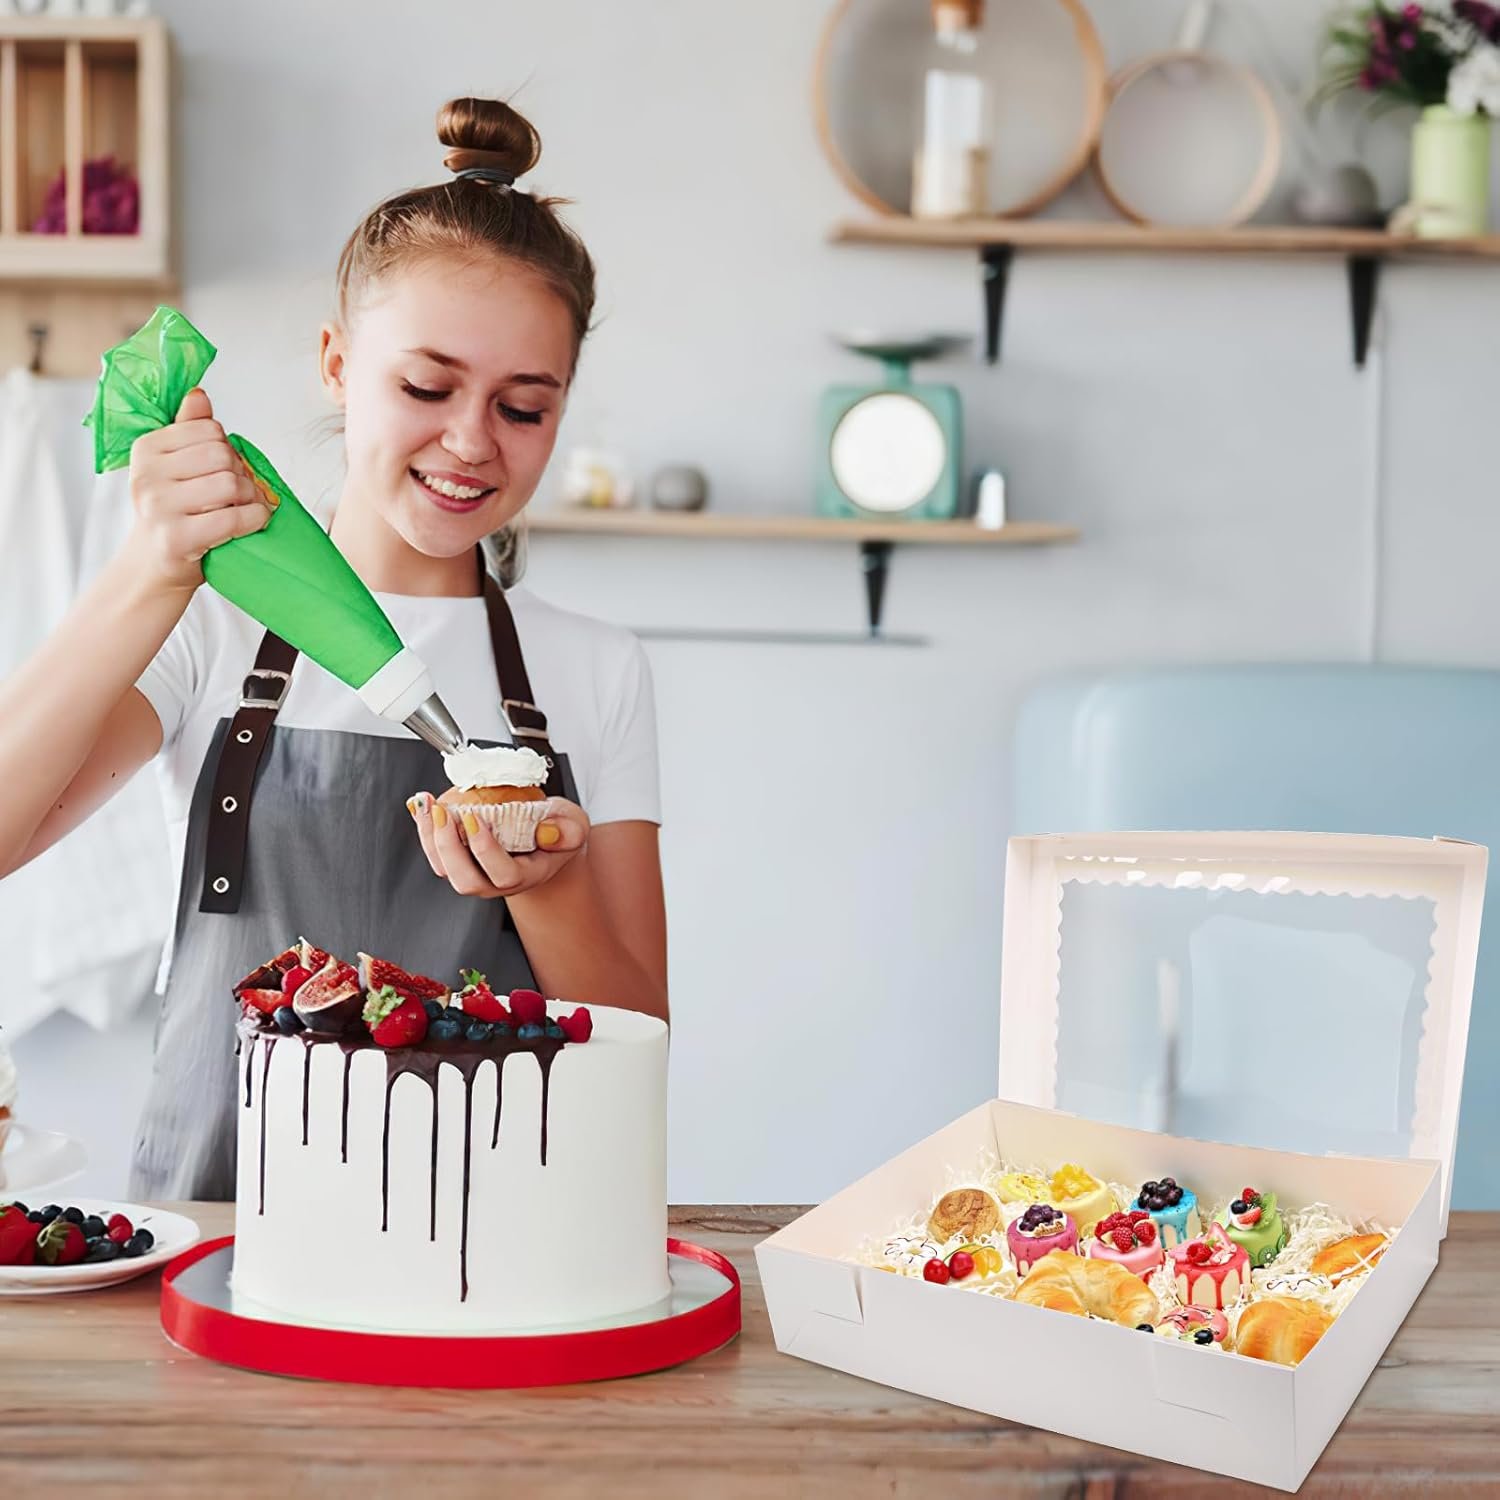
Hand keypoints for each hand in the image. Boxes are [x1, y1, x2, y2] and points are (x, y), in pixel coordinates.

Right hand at [123, 386, 271, 593]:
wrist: (153, 565)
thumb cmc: (174, 512)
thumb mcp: (175, 467)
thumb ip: (188, 430)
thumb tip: (199, 393)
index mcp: (147, 448)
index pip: (209, 430)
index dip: (228, 450)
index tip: (224, 470)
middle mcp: (147, 475)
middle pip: (222, 455)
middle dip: (242, 474)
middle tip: (240, 493)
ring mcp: (159, 507)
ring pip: (230, 484)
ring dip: (251, 498)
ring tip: (243, 509)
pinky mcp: (176, 538)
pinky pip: (233, 519)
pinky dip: (254, 519)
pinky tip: (253, 522)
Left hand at [406, 793, 588, 898]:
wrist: (544, 841)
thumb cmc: (558, 832)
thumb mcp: (574, 826)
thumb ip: (568, 830)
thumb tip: (548, 832)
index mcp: (527, 875)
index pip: (503, 873)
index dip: (485, 848)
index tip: (475, 817)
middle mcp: (497, 882)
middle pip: (465, 881)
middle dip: (448, 846)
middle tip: (443, 812)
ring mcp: (476, 874)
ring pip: (444, 869)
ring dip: (430, 837)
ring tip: (427, 804)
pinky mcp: (460, 862)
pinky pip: (436, 854)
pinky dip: (425, 830)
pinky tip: (422, 806)